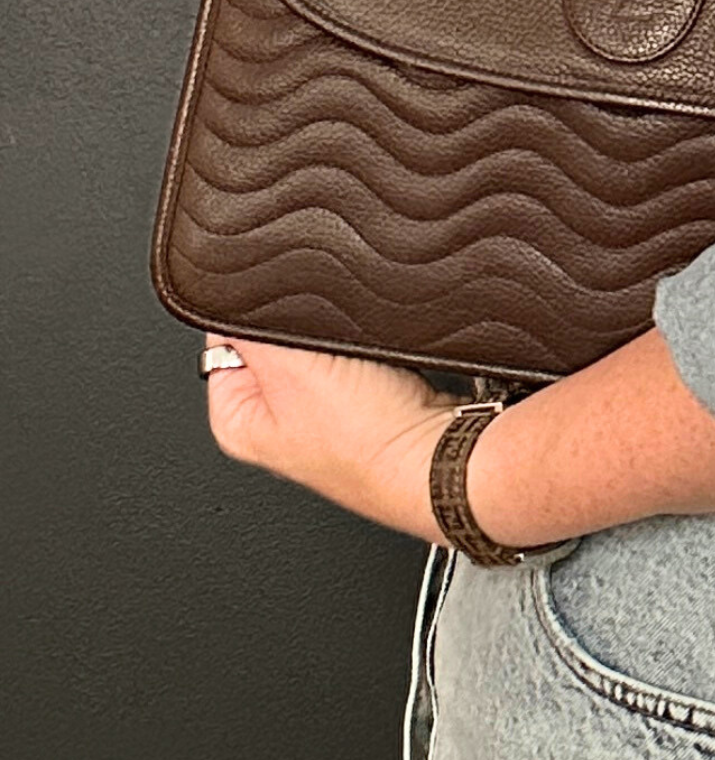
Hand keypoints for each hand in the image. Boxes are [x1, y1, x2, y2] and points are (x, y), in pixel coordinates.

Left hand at [203, 333, 452, 543]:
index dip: (250, 314)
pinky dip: (373, 353)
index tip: (277, 312)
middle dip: (299, 326)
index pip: (223, 339)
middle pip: (276, 341)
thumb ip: (247, 326)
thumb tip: (226, 296)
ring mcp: (328, 418)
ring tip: (358, 358)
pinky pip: (363, 358)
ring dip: (341, 338)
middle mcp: (279, 425)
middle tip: (324, 339)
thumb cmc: (370, 441)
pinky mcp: (371, 408)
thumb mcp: (289, 365)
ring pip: (324, 346)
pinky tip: (383, 368)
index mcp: (239, 422)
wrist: (445, 462)